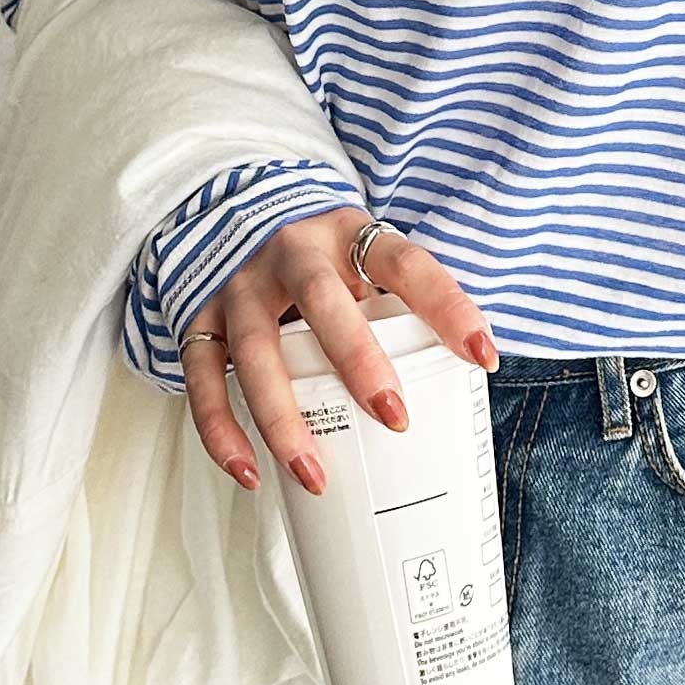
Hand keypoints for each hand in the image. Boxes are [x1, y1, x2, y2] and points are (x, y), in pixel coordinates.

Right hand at [179, 208, 497, 497]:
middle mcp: (292, 251)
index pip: (407, 264)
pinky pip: (204, 379)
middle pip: (322, 299)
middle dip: (358, 360)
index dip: (448, 306)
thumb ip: (401, 304)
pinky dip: (222, 431)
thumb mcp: (366, 259)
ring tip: (315, 473)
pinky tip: (251, 473)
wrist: (236, 211)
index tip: (483, 356)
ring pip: (257, 350)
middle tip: (395, 418)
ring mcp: (240, 284)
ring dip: (284, 416)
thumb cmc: (324, 256)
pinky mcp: (200, 318)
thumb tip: (463, 376)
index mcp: (349, 234)